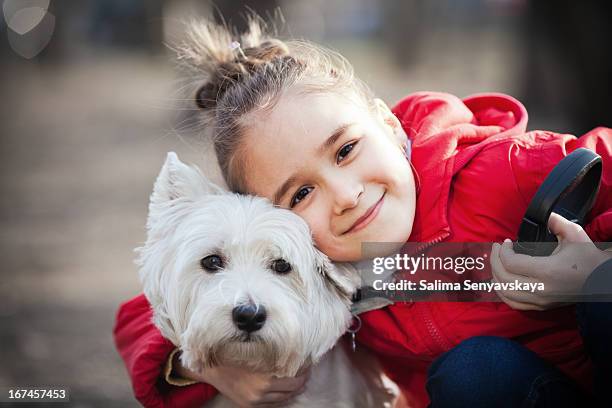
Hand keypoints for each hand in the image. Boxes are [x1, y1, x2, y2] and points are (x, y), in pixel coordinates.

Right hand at [175, 356, 309, 406]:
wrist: (212, 369)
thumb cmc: (233, 355)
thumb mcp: (255, 352)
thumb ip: (273, 356)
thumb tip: (294, 351)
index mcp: (264, 380)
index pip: (294, 379)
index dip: (304, 371)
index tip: (308, 362)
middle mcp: (261, 394)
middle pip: (291, 391)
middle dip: (302, 380)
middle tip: (307, 371)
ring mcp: (255, 402)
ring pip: (284, 399)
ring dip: (294, 390)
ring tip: (301, 381)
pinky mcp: (249, 406)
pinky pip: (273, 405)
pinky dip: (282, 398)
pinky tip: (287, 390)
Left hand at [490, 213, 610, 310]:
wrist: (602, 281)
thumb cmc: (588, 257)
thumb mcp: (575, 234)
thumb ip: (557, 222)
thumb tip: (545, 215)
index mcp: (547, 271)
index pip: (511, 263)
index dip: (503, 251)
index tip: (506, 242)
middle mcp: (541, 289)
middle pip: (503, 277)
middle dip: (494, 260)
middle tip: (496, 249)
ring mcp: (540, 301)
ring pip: (504, 292)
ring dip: (495, 276)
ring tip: (497, 262)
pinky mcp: (541, 307)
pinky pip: (513, 303)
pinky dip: (502, 292)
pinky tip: (500, 280)